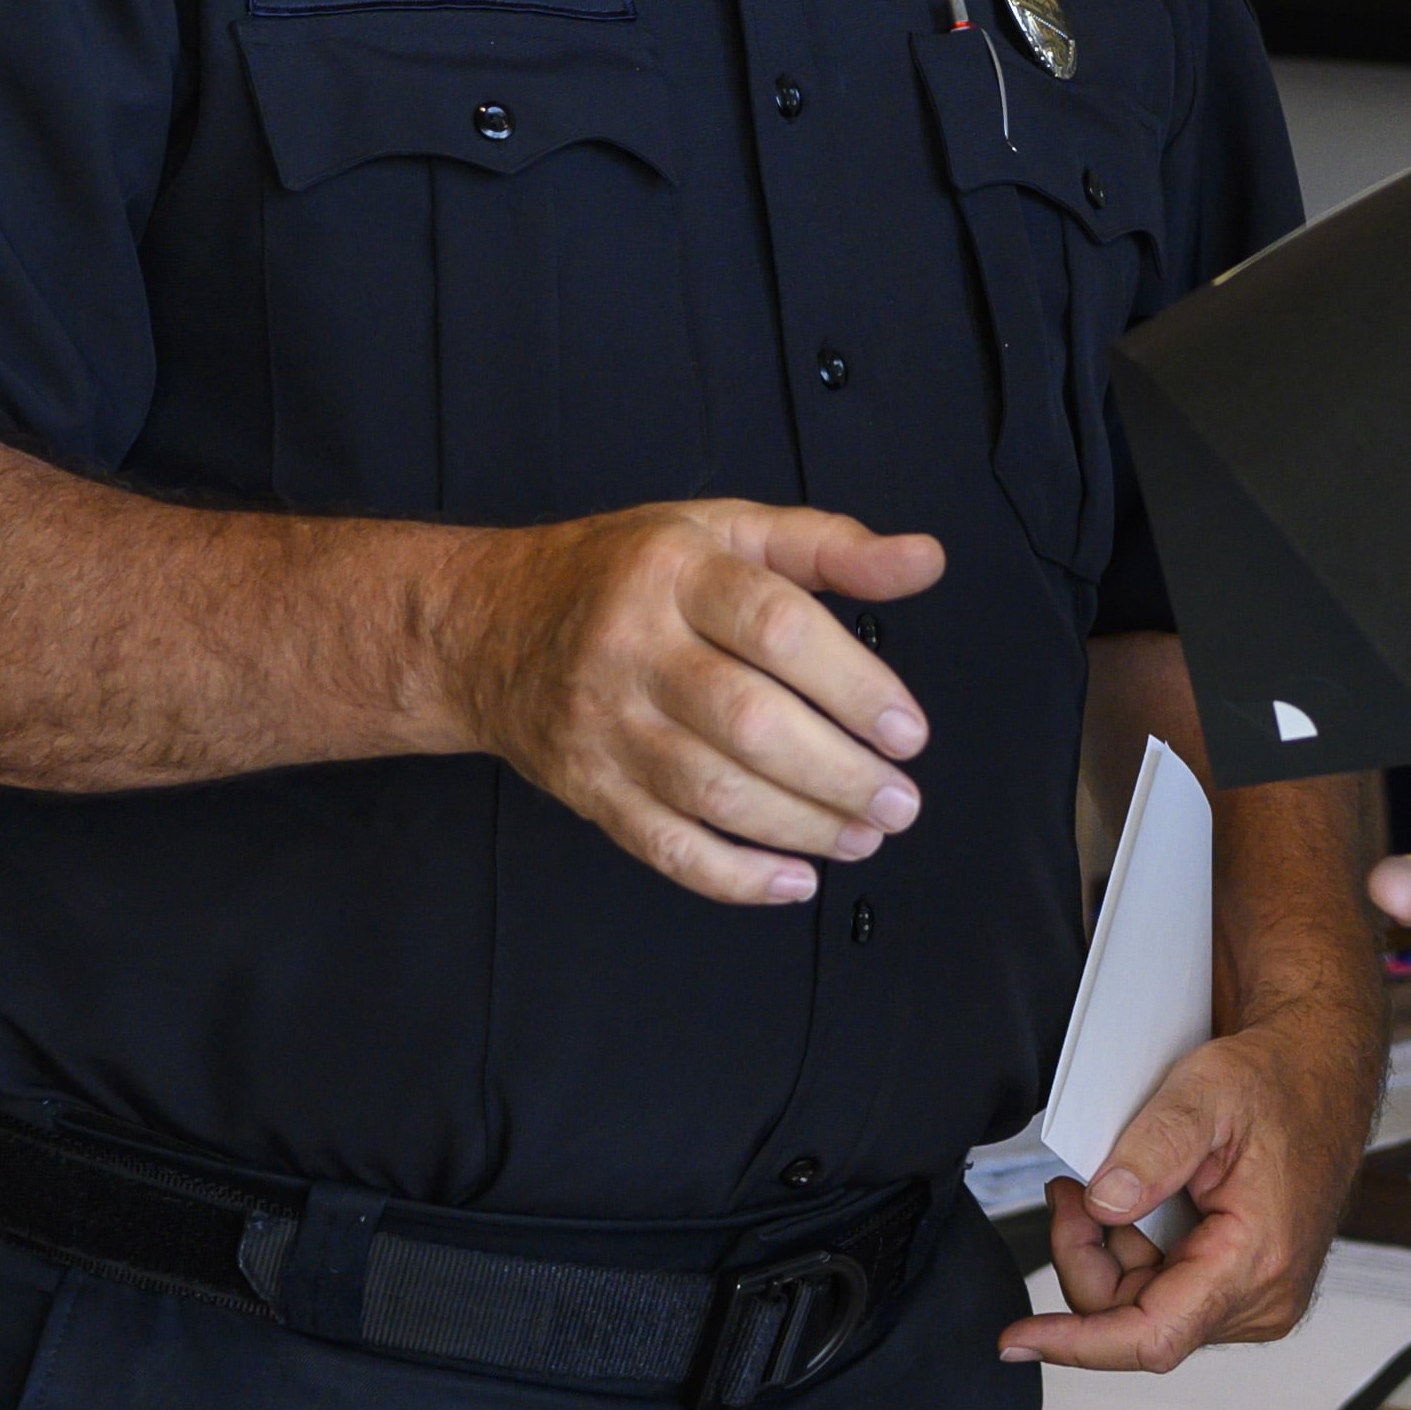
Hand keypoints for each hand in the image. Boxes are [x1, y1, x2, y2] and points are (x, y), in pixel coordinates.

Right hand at [444, 499, 945, 905]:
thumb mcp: (723, 530)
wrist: (485, 627)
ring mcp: (604, 726)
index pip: (776, 628)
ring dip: (801, 826)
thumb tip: (925, 560)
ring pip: (711, 792)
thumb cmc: (622, 573)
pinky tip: (791, 879)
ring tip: (864, 834)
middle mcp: (633, 648)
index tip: (908, 731)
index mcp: (676, 573)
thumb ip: (829, 546)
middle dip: (838, 773)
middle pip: (749, 722)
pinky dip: (732, 875)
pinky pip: (662, 845)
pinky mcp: (586, 788)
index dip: (853, 685)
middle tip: (899, 800)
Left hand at [1001, 1007, 1380, 1371]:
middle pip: (1133, 1319)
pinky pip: (1164, 1293)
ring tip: (1103, 1184)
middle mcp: (1262, 1298)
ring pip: (1143, 1309)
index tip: (1019, 1338)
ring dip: (1109, 1251)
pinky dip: (1134, 1252)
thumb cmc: (1280, 1083)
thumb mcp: (1209, 1092)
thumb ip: (1153, 1148)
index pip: (1153, 1336)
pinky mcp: (1241, 1288)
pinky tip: (1137, 1204)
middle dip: (1085, 1256)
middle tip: (1069, 1190)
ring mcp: (1255, 1298)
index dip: (1077, 1343)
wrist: (1319, 1076)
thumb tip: (1104, 1204)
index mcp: (1257, 1261)